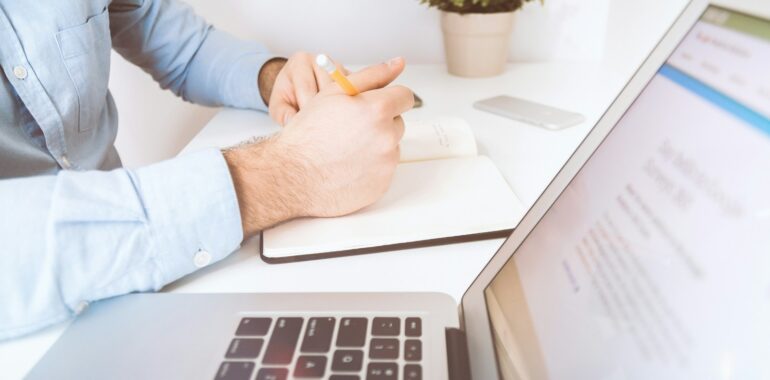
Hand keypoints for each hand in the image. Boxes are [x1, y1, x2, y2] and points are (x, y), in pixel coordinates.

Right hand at [225, 58, 413, 236]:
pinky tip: (347, 166)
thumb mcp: (334, 93)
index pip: (404, 96)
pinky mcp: (382, 184)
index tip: (376, 104)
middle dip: (380, 123)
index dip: (389, 98)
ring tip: (346, 149)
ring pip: (391, 146)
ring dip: (376, 145)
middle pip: (397, 122)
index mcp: (377, 109)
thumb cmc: (309, 133)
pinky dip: (371, 167)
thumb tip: (398, 62)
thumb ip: (372, 75)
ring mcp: (386, 163)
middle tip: (351, 129)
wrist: (292, 176)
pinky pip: (384, 169)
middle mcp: (387, 136)